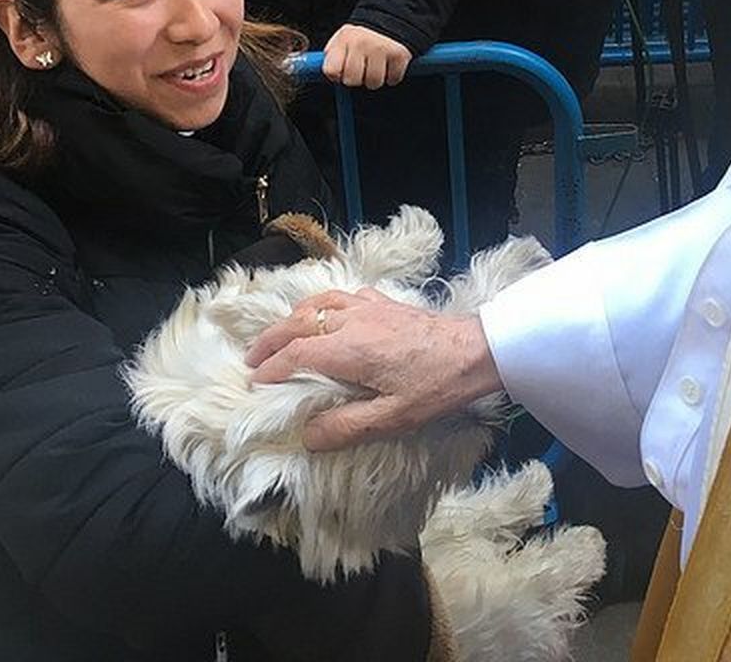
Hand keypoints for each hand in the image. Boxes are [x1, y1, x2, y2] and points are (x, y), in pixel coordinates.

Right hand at [245, 289, 503, 450]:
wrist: (478, 350)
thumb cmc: (437, 386)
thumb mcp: (393, 418)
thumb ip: (346, 427)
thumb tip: (306, 436)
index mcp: (347, 349)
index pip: (294, 355)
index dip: (270, 369)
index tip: (254, 384)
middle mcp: (351, 320)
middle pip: (297, 323)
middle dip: (270, 340)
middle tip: (252, 359)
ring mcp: (369, 306)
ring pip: (318, 303)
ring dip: (292, 319)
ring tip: (280, 335)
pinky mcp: (386, 301)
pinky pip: (343, 295)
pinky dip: (323, 303)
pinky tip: (328, 313)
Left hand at [323, 24, 412, 88]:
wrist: (390, 19)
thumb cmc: (362, 37)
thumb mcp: (341, 41)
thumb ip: (332, 58)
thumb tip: (333, 77)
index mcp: (343, 39)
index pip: (331, 70)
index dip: (337, 75)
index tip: (342, 71)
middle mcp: (360, 43)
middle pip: (352, 80)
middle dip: (357, 78)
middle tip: (362, 68)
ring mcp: (380, 49)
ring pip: (373, 83)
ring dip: (375, 79)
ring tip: (375, 66)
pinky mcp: (398, 55)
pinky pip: (392, 80)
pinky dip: (392, 76)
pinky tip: (388, 64)